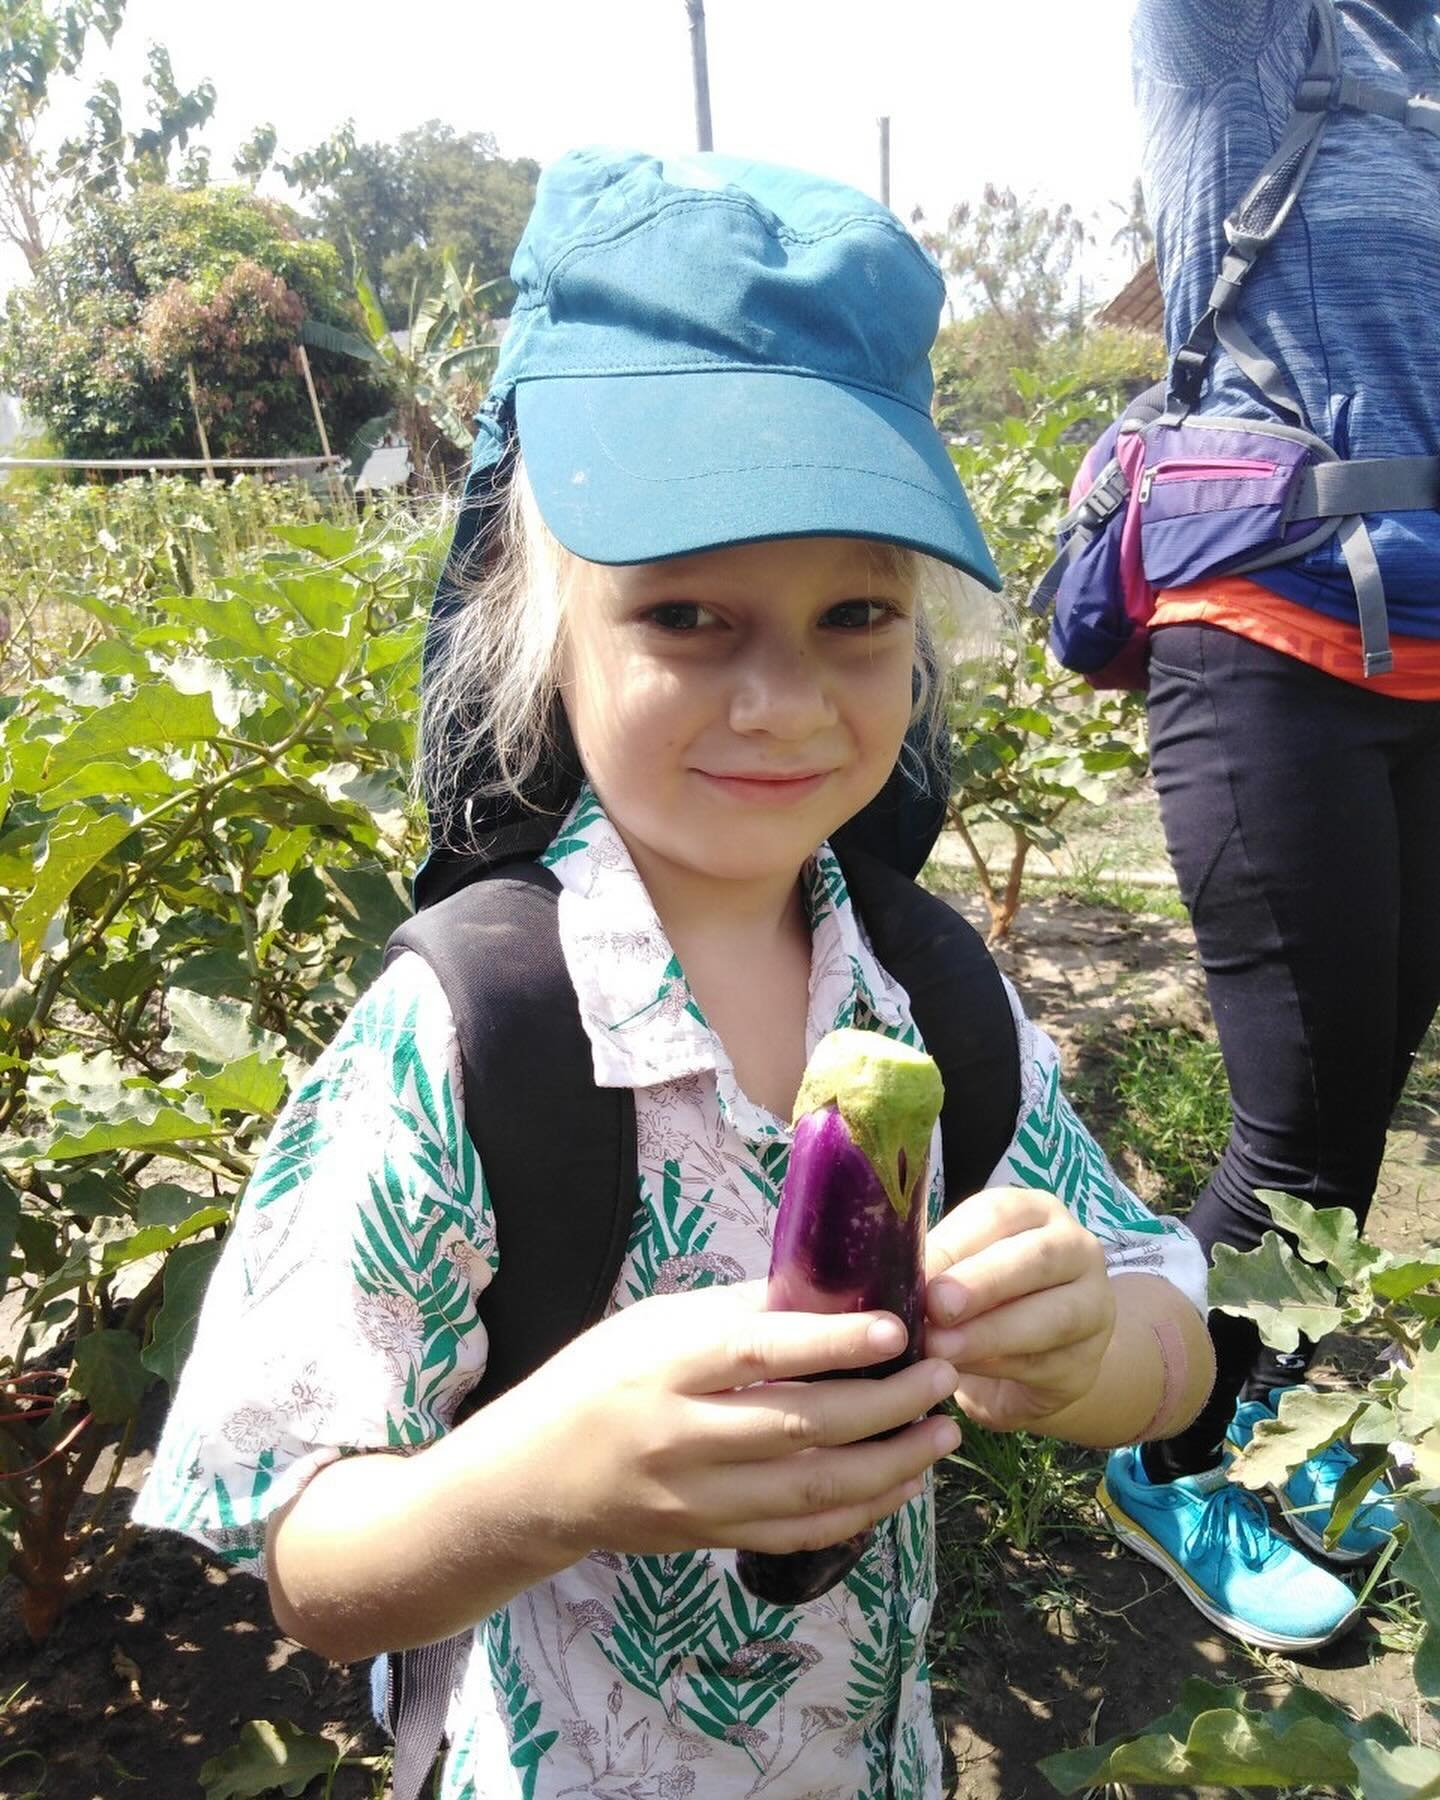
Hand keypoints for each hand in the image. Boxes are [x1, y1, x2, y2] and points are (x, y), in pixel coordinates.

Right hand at [473, 1281, 961, 1561]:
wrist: (531, 1478)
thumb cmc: (597, 1378)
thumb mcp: (653, 1323)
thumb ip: (737, 1313)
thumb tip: (827, 1288)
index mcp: (666, 1365)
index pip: (759, 1351)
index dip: (833, 1343)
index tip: (897, 1330)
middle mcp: (681, 1436)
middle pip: (801, 1427)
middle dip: (885, 1405)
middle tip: (941, 1376)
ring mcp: (695, 1498)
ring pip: (811, 1491)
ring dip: (889, 1465)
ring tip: (941, 1433)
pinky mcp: (708, 1538)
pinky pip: (796, 1534)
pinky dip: (856, 1513)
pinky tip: (900, 1485)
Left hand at [923, 1186, 1114, 1431]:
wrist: (1029, 1360)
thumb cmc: (980, 1299)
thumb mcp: (959, 1271)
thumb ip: (936, 1268)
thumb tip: (887, 1279)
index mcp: (1035, 1212)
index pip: (999, 1214)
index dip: (955, 1243)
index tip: (914, 1272)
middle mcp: (1076, 1250)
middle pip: (1037, 1258)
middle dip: (982, 1283)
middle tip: (936, 1308)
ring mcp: (1093, 1307)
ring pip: (1051, 1317)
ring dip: (989, 1334)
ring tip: (940, 1349)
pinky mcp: (1086, 1364)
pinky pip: (1046, 1365)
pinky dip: (1000, 1370)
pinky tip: (962, 1376)